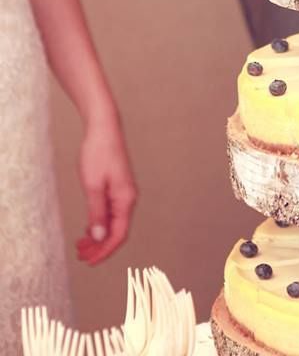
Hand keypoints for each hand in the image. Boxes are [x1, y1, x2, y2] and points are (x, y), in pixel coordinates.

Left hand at [76, 113, 136, 264]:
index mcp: (126, 198)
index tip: (89, 261)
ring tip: (80, 245)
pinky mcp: (117, 187)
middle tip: (80, 256)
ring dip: (98, 236)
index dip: (104, 251)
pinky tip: (87, 229)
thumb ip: (97, 213)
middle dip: (99, 247)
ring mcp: (123, 192)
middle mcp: (128, 197)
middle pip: (117, 231)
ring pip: (113, 223)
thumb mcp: (93, 186)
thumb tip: (99, 238)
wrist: (103, 128)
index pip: (118, 234)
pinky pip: (110, 212)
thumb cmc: (98, 153)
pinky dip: (99, 223)